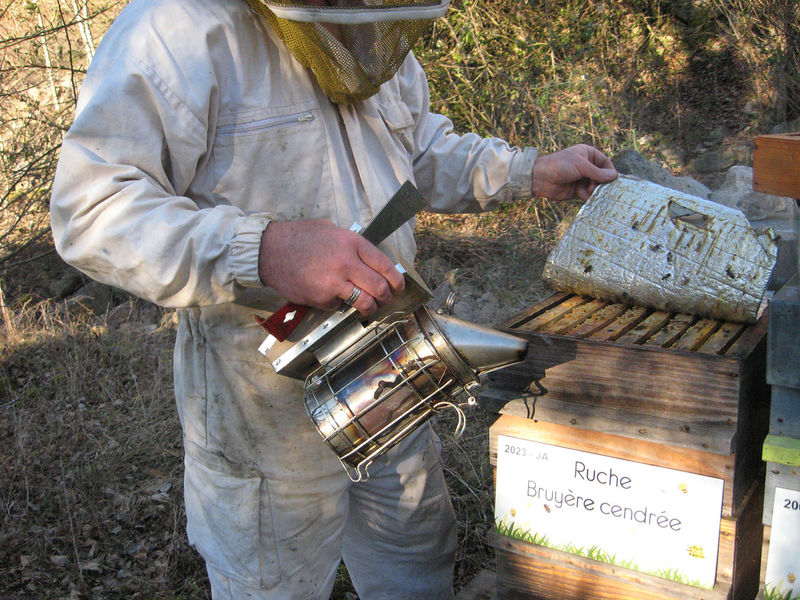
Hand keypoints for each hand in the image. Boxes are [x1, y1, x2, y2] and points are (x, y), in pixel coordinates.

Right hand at [258, 219, 404, 316]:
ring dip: (370, 308)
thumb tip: (369, 259)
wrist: (270, 250)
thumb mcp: (330, 229)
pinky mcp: (321, 297)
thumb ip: (350, 244)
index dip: (397, 280)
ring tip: (367, 308)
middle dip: (386, 297)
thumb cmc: (299, 237)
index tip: (398, 287)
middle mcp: (346, 262)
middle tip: (384, 300)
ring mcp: (334, 282)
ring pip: (365, 302)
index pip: (385, 265)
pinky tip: (327, 295)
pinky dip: (337, 304)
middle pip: (380, 287)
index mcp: (352, 243)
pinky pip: (338, 306)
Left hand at [532, 144, 617, 200]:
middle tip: (600, 187)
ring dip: (595, 190)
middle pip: (602, 176)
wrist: (540, 178)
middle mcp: (586, 166)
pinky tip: (584, 196)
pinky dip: (589, 196)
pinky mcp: (577, 191)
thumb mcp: (581, 166)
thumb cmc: (560, 165)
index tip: (613, 179)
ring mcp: (582, 179)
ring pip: (596, 186)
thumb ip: (598, 172)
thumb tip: (615, 176)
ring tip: (589, 191)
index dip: (610, 171)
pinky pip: (588, 195)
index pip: (605, 162)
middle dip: (602, 182)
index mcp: (588, 155)